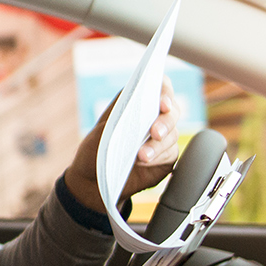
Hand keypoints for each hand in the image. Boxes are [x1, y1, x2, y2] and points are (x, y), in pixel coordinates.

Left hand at [64, 77, 180, 213]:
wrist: (93, 179)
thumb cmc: (95, 150)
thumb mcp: (100, 134)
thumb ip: (118, 124)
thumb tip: (137, 120)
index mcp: (137, 100)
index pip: (159, 86)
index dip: (165, 92)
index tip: (163, 104)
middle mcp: (153, 115)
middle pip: (172, 111)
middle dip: (164, 122)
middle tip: (155, 132)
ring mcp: (162, 136)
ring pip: (172, 134)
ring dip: (157, 145)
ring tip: (141, 155)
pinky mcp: (166, 156)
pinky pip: (170, 153)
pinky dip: (158, 157)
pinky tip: (144, 161)